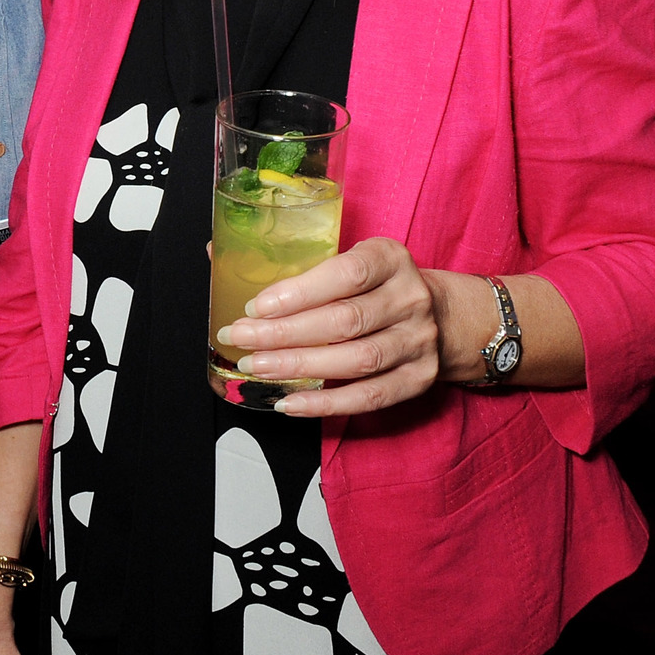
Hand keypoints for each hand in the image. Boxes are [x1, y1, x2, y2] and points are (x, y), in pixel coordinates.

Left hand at [217, 237, 441, 416]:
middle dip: (285, 334)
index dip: (298, 293)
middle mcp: (410, 298)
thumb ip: (292, 260)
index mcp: (389, 258)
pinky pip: (369, 396)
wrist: (440, 315)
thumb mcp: (347, 258)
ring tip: (257, 367)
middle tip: (241, 339)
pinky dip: (326, 402)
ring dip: (299, 367)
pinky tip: (290, 402)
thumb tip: (215, 252)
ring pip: (356, 360)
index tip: (255, 307)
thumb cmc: (374, 285)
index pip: (345, 274)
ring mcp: (418, 341)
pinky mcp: (419, 378)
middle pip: (344, 321)